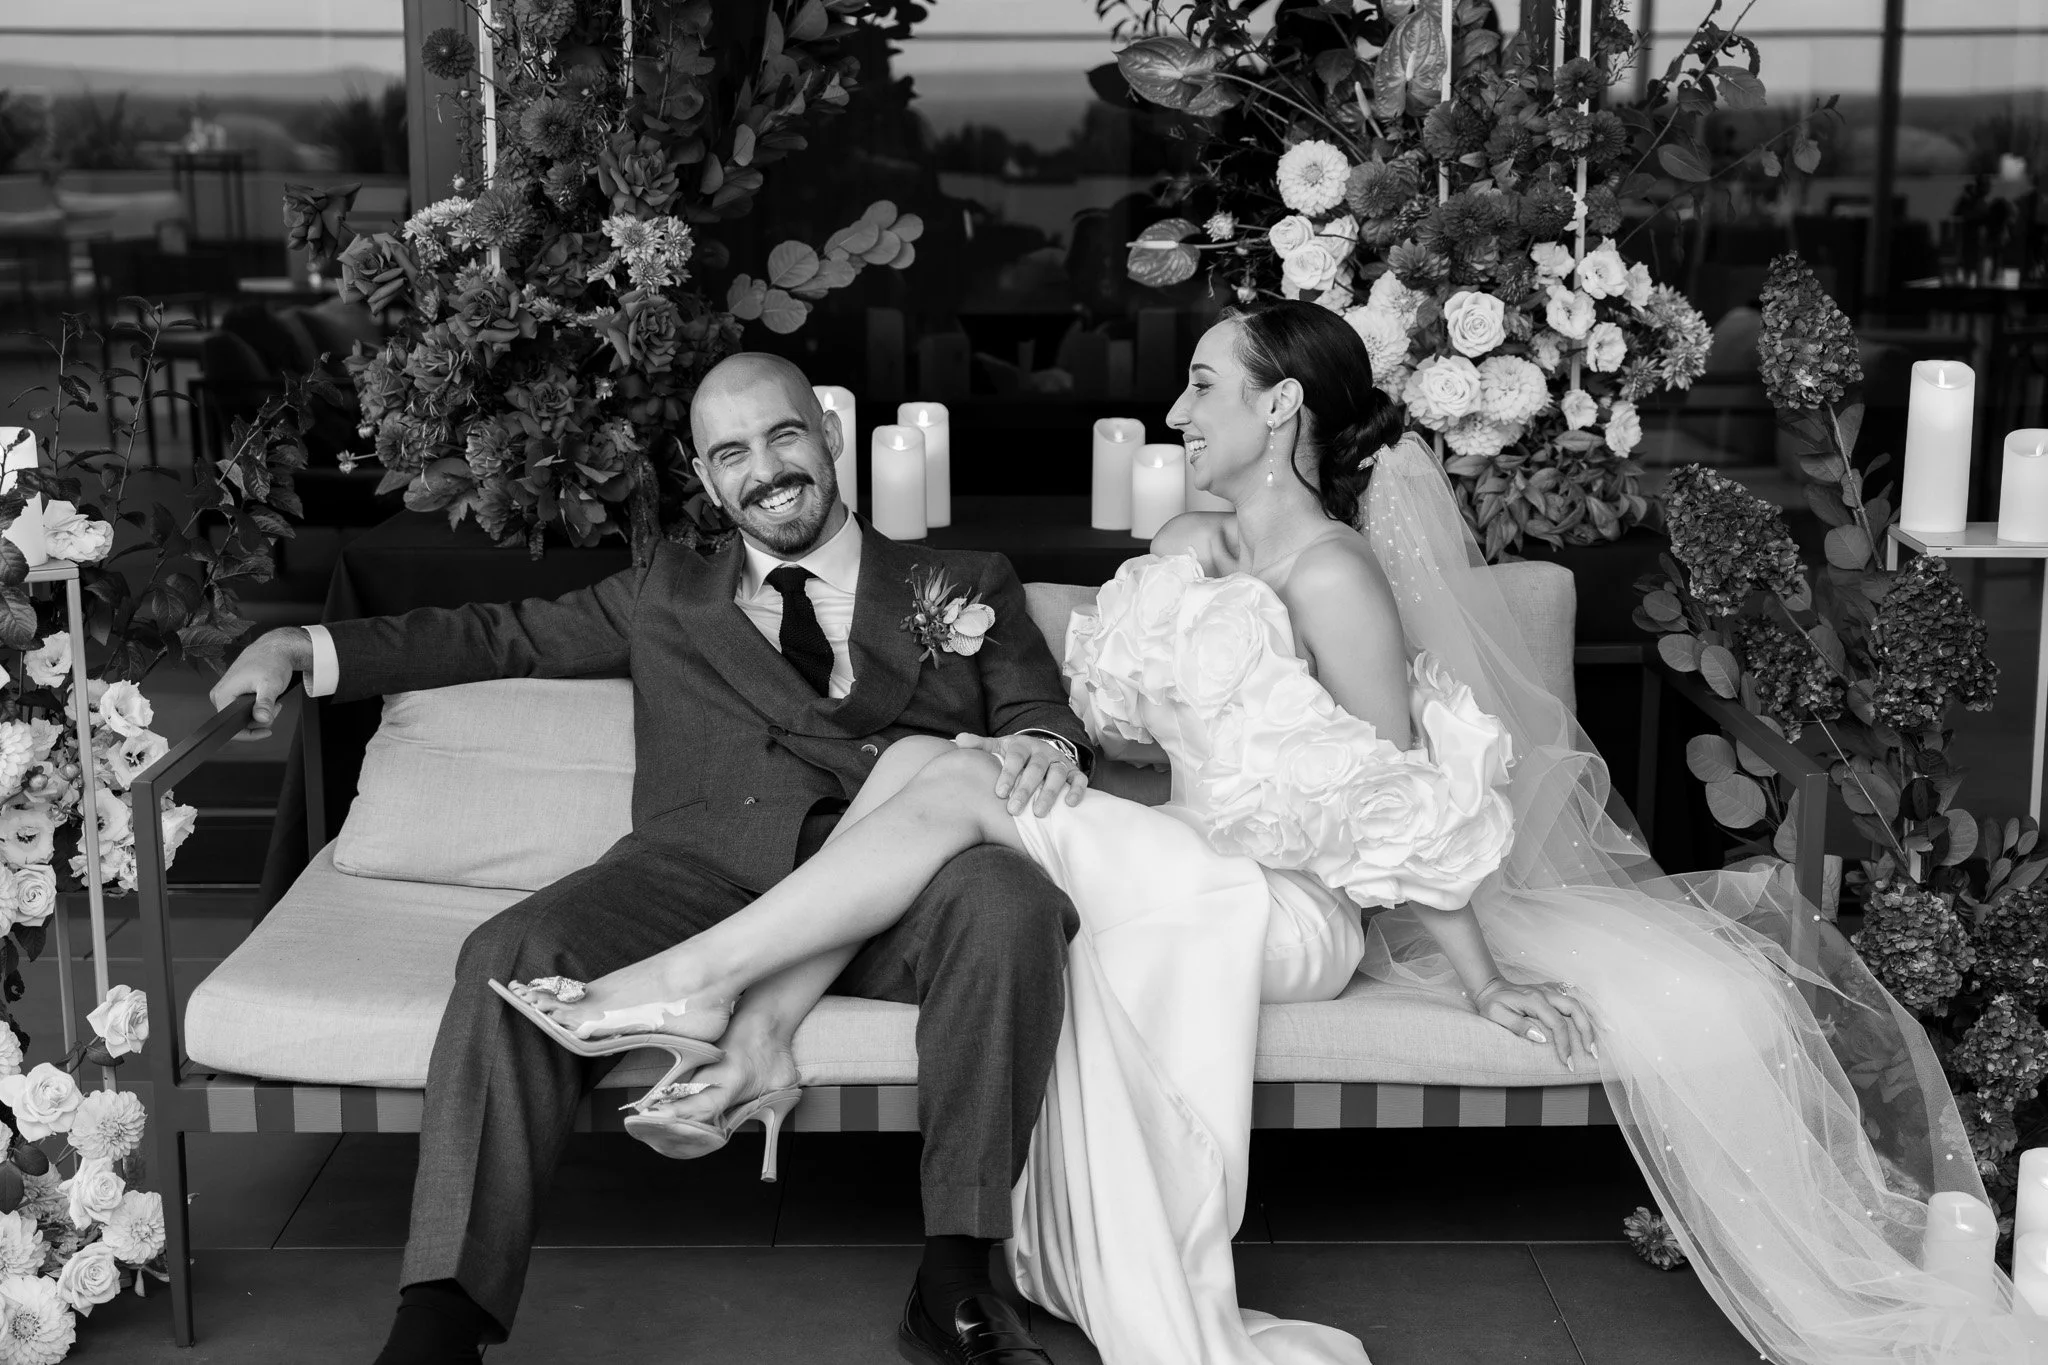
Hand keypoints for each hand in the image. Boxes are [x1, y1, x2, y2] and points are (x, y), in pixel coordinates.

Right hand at [208, 628, 311, 741]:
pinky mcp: (232, 692)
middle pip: (239, 723)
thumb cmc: (270, 662)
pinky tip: (267, 698)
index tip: (266, 731)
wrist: (273, 649)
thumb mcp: (270, 685)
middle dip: (260, 720)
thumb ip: (264, 703)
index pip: (230, 728)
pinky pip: (244, 709)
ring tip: (272, 700)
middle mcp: (219, 695)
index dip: (250, 734)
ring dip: (262, 713)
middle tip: (274, 707)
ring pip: (244, 717)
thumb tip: (261, 718)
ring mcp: (225, 694)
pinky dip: (258, 707)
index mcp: (223, 695)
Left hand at [953, 733, 1087, 816]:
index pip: (1015, 758)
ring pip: (1057, 774)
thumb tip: (958, 740)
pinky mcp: (1074, 772)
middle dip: (1025, 789)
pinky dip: (1077, 790)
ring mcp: (1059, 762)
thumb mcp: (998, 747)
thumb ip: (980, 745)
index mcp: (1022, 746)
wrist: (1040, 750)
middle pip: (1036, 769)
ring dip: (1049, 793)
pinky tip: (1069, 804)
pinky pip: (1079, 779)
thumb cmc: (1015, 754)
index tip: (1000, 793)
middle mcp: (1042, 752)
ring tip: (1038, 813)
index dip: (1008, 775)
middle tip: (1014, 810)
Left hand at [1472, 975, 1597, 1071]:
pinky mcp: (1553, 990)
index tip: (1567, 1063)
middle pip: (1575, 1009)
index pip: (1557, 1024)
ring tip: (1608, 1034)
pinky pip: (1576, 995)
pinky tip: (1599, 1016)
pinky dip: (1589, 1005)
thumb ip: (1517, 1026)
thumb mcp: (1496, 1016)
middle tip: (1592, 1053)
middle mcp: (1546, 992)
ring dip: (1594, 1017)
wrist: (1491, 988)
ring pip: (1580, 1000)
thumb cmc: (1492, 1004)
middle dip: (1586, 1032)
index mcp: (1534, 1000)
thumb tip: (1541, 1038)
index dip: (1565, 1045)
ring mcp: (1551, 989)